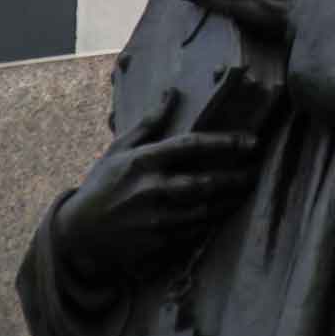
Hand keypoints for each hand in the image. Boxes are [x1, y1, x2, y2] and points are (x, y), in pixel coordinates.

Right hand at [53, 89, 258, 279]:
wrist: (78, 236)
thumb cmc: (100, 186)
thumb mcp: (119, 150)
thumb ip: (149, 123)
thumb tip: (172, 93)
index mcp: (143, 161)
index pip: (192, 146)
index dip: (225, 143)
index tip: (251, 142)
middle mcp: (152, 189)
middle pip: (205, 182)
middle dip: (236, 177)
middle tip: (256, 170)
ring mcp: (156, 219)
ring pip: (205, 209)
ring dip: (229, 200)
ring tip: (246, 190)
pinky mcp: (159, 242)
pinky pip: (195, 230)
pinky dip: (212, 220)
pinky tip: (223, 212)